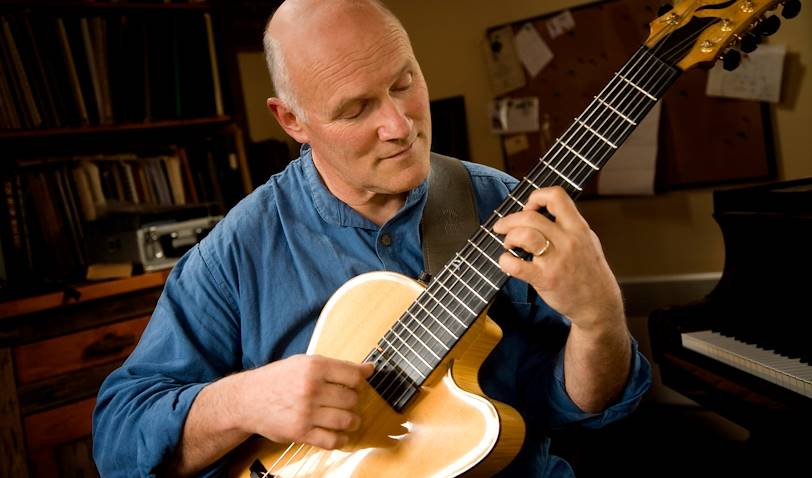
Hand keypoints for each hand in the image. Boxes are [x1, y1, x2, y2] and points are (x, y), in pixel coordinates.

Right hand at [236, 354, 373, 449]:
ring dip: (352, 422)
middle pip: (352, 399)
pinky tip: (338, 435)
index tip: (355, 385)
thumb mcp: (305, 363)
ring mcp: (306, 412)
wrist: (248, 399)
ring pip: (346, 420)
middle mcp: (311, 388)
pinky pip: (332, 441)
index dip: (359, 382)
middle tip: (346, 403)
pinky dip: (341, 440)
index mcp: (314, 367)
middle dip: (353, 402)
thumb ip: (337, 366)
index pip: (354, 376)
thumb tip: (369, 368)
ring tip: (347, 420)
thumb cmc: (279, 379)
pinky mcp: (300, 432)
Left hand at [492, 186, 623, 331]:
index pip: (556, 196)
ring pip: (524, 235)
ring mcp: (556, 260)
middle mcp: (568, 241)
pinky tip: (507, 262)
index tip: (528, 207)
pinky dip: (505, 261)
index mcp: (578, 228)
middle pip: (530, 216)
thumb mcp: (588, 240)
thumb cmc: (590, 272)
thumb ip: (568, 225)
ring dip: (509, 237)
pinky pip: (517, 265)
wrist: (598, 304)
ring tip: (508, 244)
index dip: (536, 197)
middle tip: (502, 227)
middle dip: (510, 220)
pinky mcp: (545, 279)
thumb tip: (543, 211)